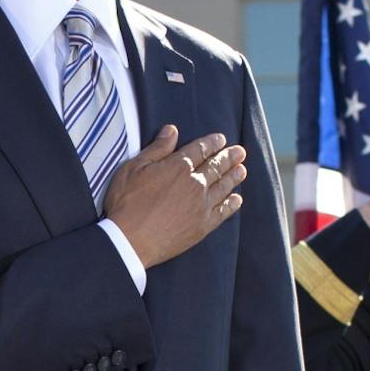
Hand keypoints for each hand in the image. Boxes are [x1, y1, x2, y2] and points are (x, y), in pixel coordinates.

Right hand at [102, 125, 247, 268]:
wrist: (129, 240)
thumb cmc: (126, 203)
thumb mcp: (133, 168)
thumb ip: (157, 149)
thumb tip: (172, 130)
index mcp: (178, 167)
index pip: (200, 149)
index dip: (212, 143)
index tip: (221, 139)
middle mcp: (194, 184)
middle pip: (216, 166)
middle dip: (229, 157)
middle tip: (240, 152)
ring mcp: (201, 206)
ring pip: (223, 187)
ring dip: (233, 177)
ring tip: (242, 170)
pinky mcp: (202, 226)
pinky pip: (223, 212)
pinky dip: (232, 204)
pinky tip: (237, 199)